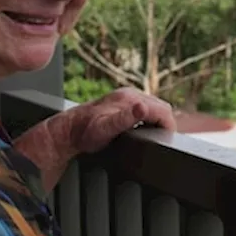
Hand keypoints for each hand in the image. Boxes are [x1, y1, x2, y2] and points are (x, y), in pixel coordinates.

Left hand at [13, 88, 175, 191]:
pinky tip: (144, 129)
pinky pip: (144, 108)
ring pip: (154, 107)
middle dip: (165, 123)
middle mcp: (129, 94)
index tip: (168, 140)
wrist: (67, 131)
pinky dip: (149, 118)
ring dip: (158, 120)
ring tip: (156, 136)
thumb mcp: (105, 129)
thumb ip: (126, 119)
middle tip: (163, 140)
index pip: (162, 110)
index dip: (169, 126)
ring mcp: (126, 97)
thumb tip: (143, 107)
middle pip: (160, 107)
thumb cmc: (84, 134)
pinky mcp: (122, 102)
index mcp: (130, 99)